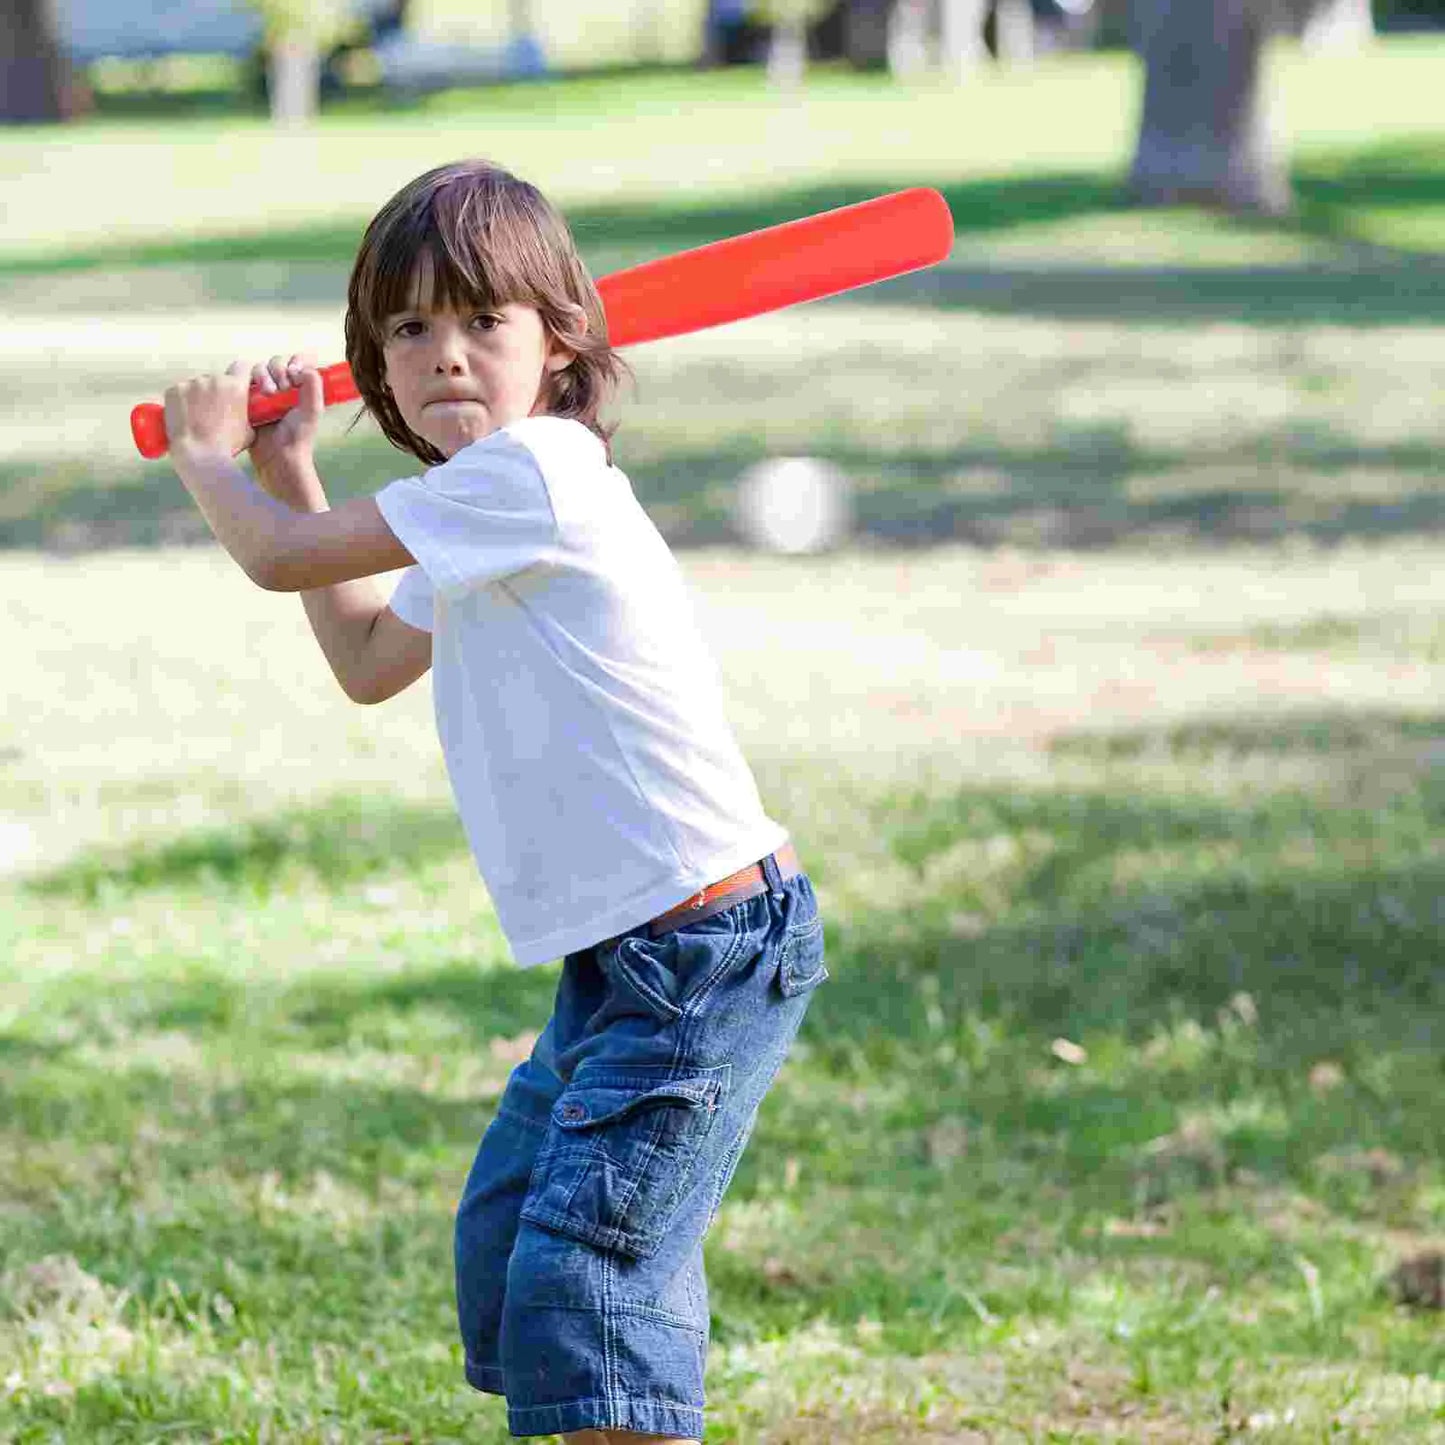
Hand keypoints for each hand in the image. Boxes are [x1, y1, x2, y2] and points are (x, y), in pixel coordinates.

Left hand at [163, 361, 253, 461]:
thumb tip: (247, 410)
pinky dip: (183, 400)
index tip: (240, 383)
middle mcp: (213, 379)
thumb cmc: (227, 446)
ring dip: (200, 396)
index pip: (242, 366)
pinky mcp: (173, 390)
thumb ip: (248, 413)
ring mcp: (191, 383)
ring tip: (198, 417)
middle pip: (217, 378)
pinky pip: (180, 391)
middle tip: (216, 410)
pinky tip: (185, 416)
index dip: (242, 374)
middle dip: (218, 390)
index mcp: (235, 386)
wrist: (199, 455)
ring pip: (198, 385)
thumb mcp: (249, 430)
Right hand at [247, 353, 324, 504]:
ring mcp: (263, 394)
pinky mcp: (246, 401)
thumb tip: (301, 366)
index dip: (294, 362)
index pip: (295, 362)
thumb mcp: (313, 409)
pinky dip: (248, 383)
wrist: (278, 458)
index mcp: (300, 389)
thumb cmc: (299, 437)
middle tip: (284, 388)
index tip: (295, 374)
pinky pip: (242, 382)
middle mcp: (282, 389)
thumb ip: (313, 384)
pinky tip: (255, 395)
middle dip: (278, 369)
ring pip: (258, 369)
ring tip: (269, 393)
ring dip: (263, 376)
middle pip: (275, 363)